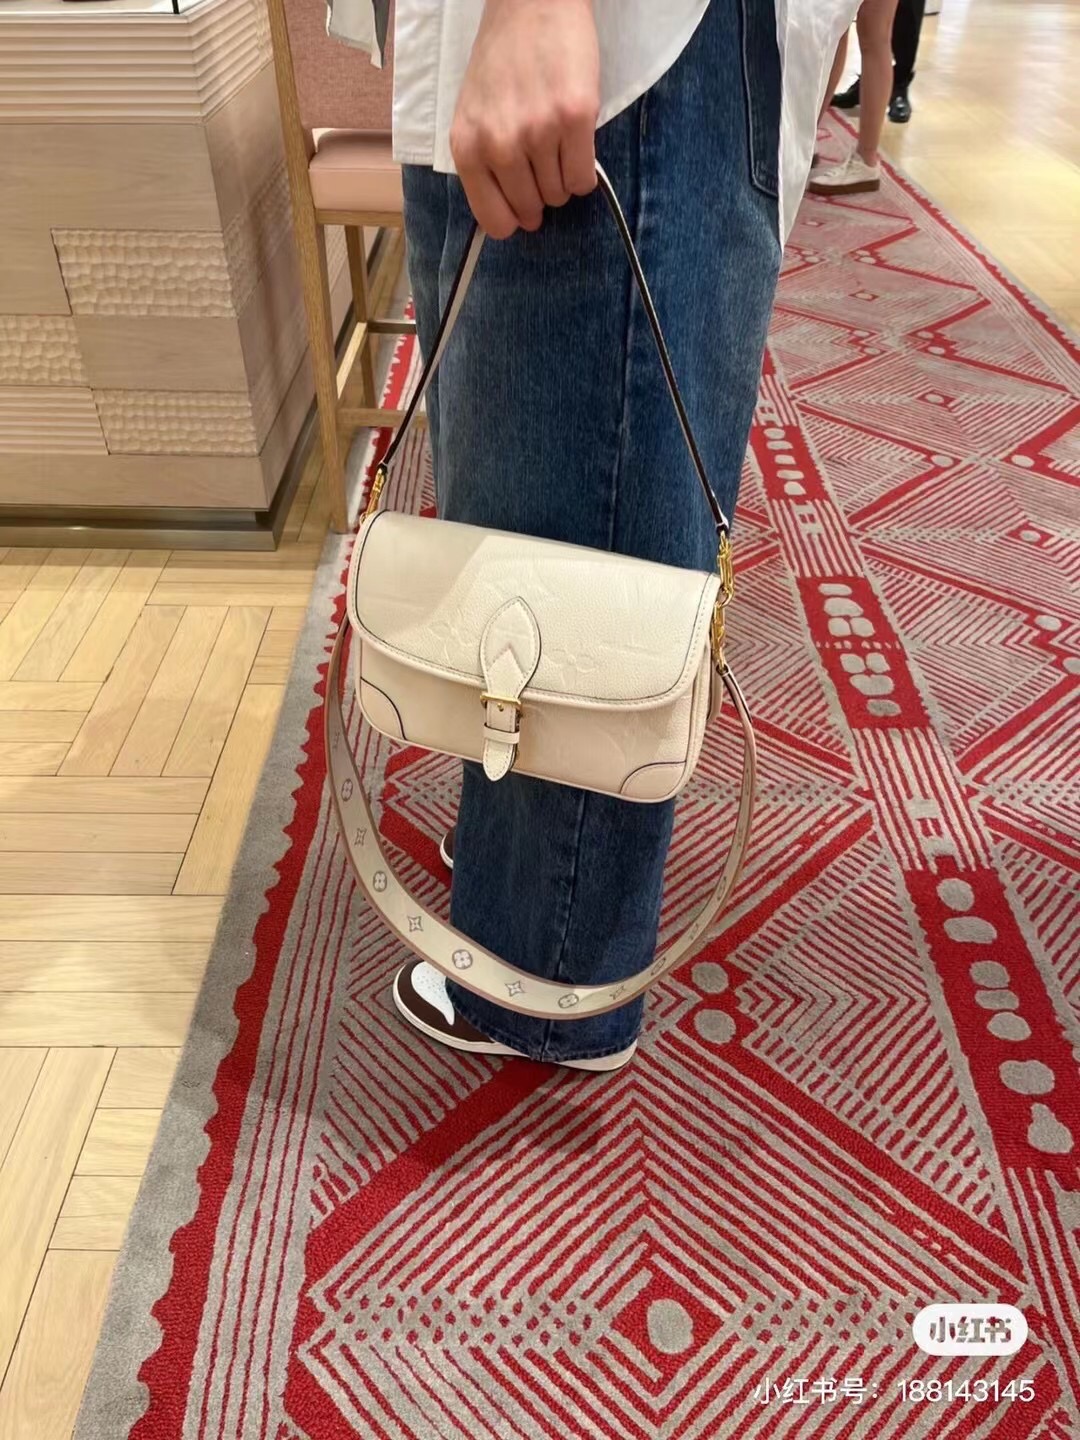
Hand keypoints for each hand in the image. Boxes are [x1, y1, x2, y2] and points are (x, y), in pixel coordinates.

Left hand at [449, 0, 599, 238]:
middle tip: (544, 167)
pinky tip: (577, 147)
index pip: (494, 220)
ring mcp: (538, 132)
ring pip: (559, 195)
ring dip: (563, 180)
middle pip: (531, 209)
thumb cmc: (503, 58)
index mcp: (468, 147)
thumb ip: (484, 162)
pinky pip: (584, 179)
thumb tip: (513, 215)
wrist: (531, 3)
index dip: (514, 219)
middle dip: (541, 197)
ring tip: (558, 146)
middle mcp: (500, 144)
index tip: (525, 211)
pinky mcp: (575, 118)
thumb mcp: (474, 114)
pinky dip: (584, 173)